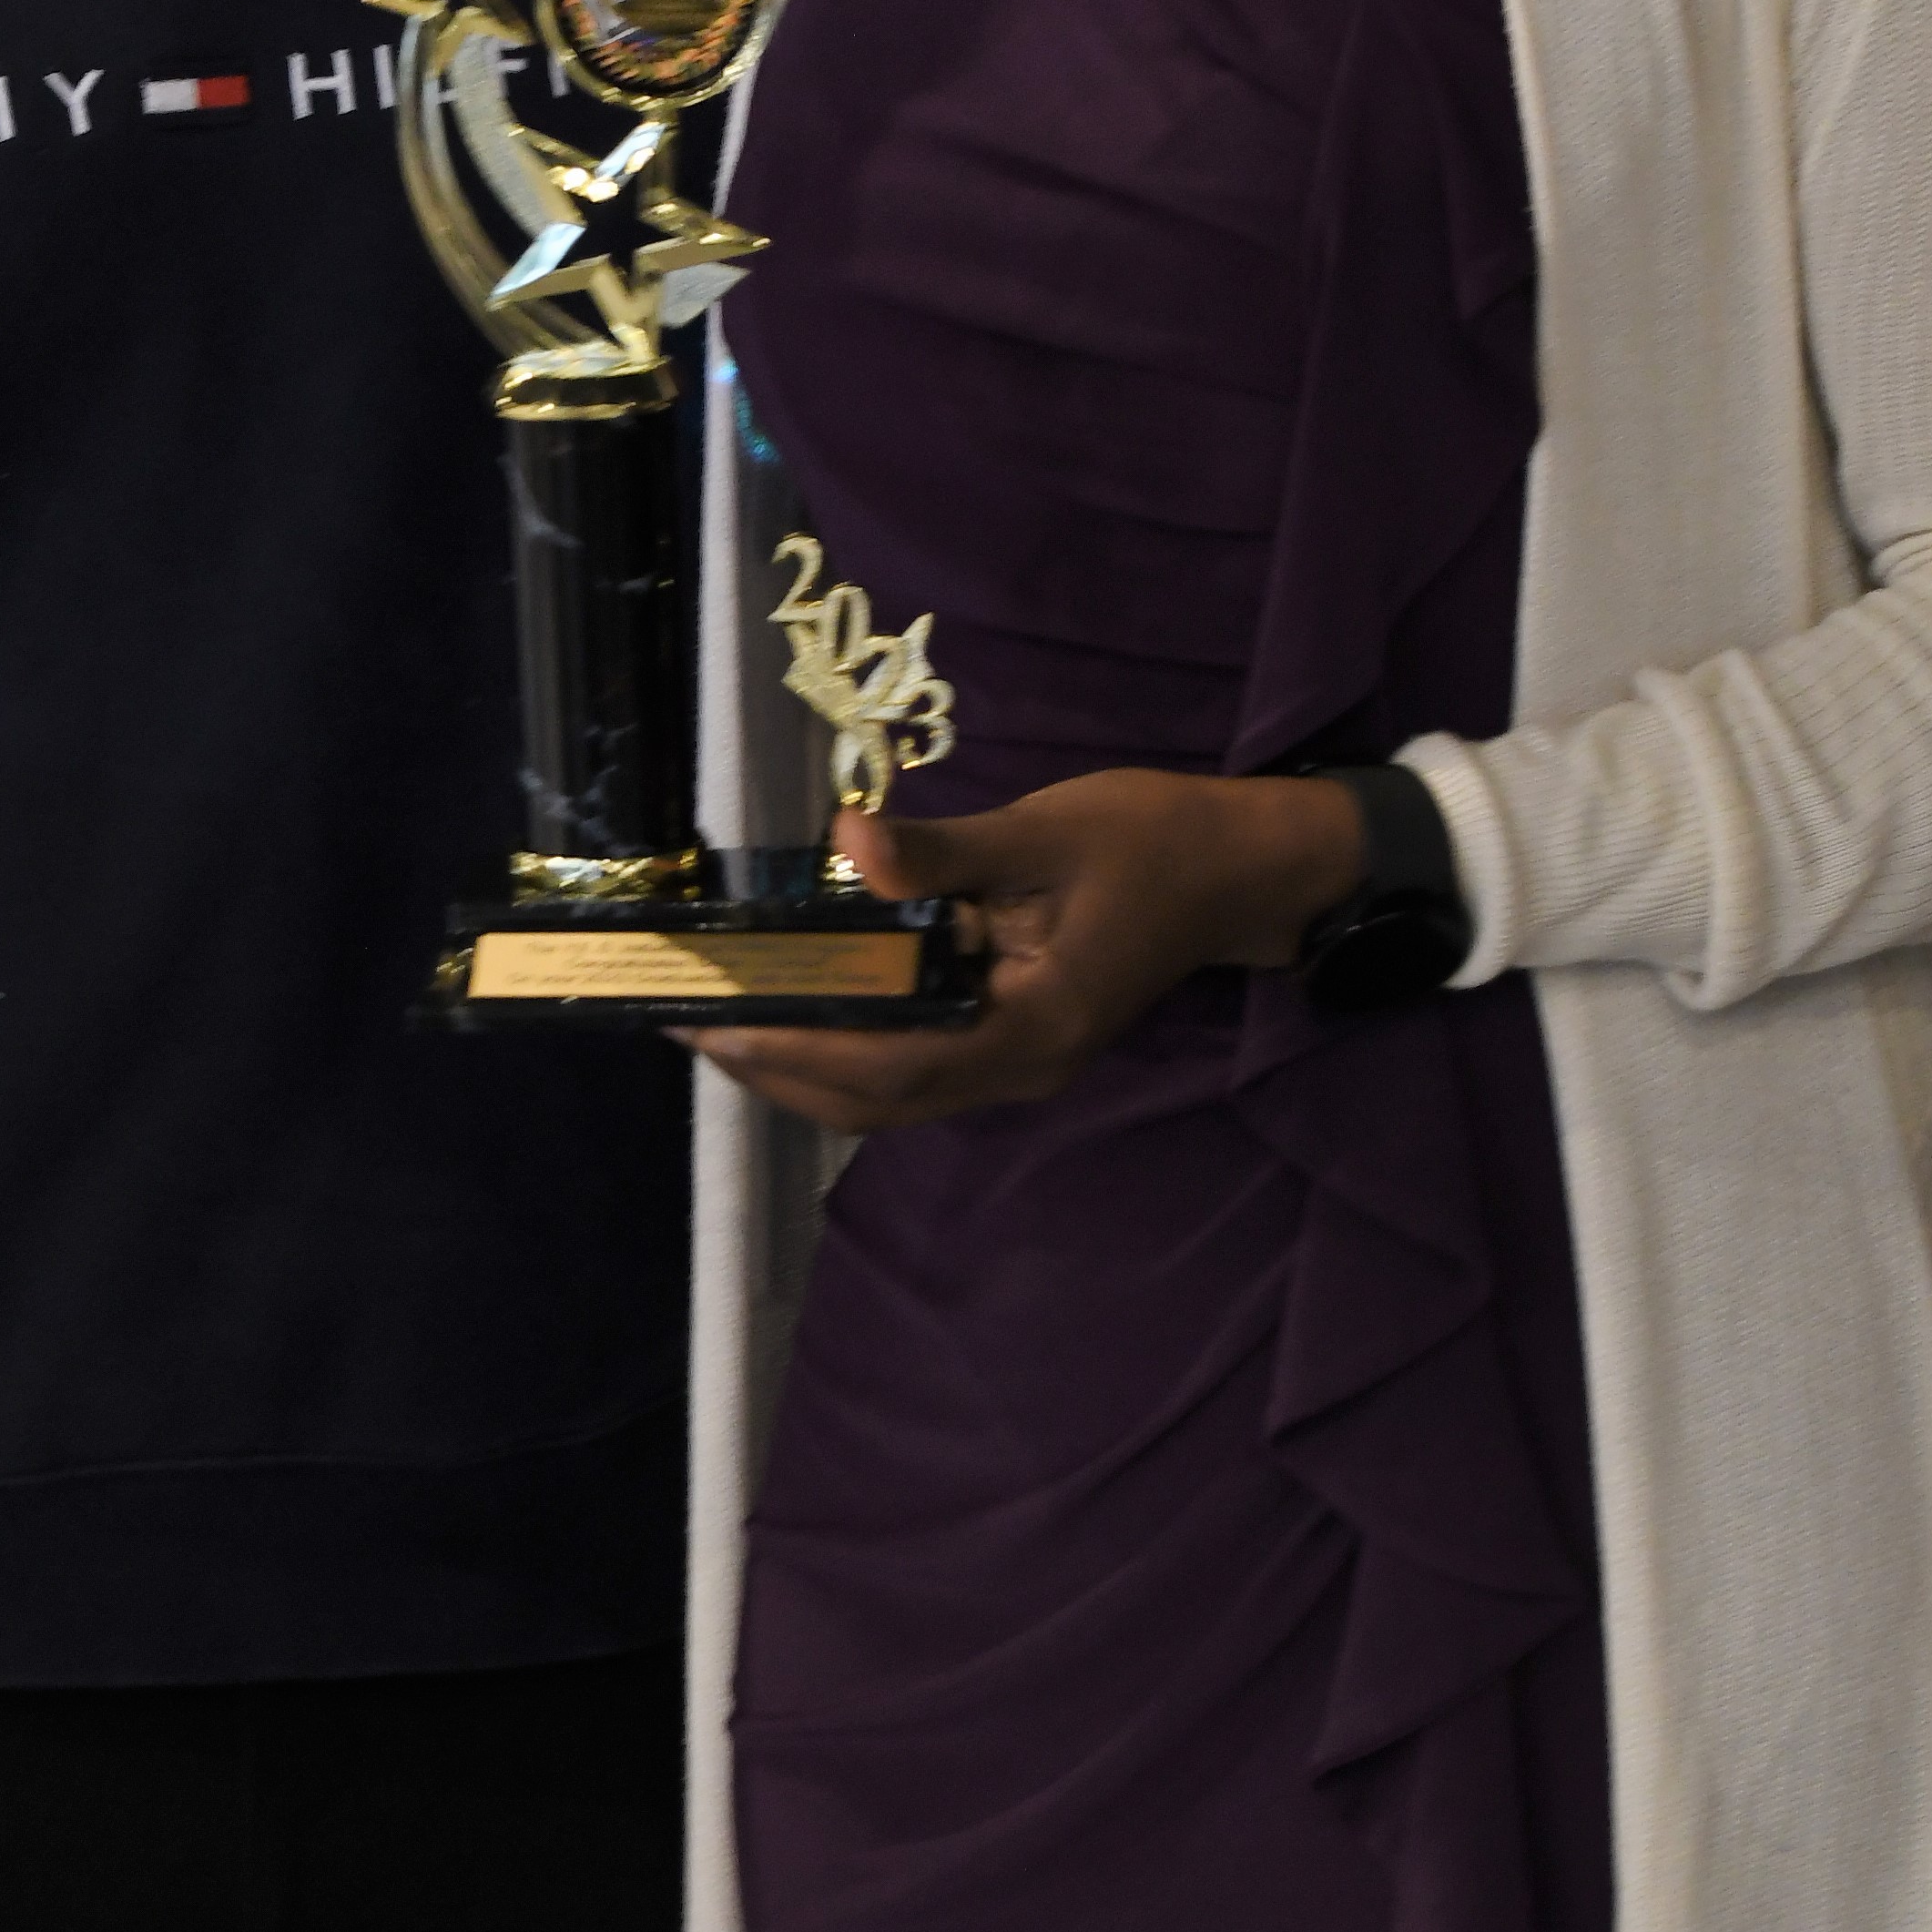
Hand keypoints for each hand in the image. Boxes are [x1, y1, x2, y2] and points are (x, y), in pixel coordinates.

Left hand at [678, 768, 1365, 1133]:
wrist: (1242, 869)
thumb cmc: (1153, 840)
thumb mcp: (1047, 830)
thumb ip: (943, 851)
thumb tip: (846, 842)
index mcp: (1034, 1027)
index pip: (892, 1065)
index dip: (797, 1051)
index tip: (715, 1025)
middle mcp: (1022, 1068)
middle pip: (878, 1101)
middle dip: (779, 1070)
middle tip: (689, 1023)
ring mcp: (1022, 1063)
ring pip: (893, 1094)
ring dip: (806, 1067)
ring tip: (725, 1022)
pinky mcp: (1018, 1040)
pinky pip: (917, 1066)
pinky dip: (851, 1048)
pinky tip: (808, 1003)